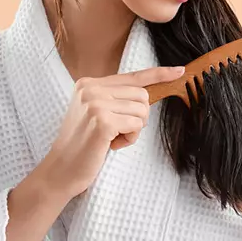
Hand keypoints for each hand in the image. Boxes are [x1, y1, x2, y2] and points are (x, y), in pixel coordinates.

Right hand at [37, 65, 184, 199]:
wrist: (62, 170)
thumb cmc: (84, 143)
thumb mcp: (98, 113)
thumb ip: (118, 98)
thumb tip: (149, 93)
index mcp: (89, 83)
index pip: (132, 76)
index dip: (159, 74)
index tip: (179, 71)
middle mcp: (91, 89)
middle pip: (142, 95)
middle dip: (138, 116)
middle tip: (118, 130)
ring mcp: (96, 103)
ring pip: (142, 110)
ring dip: (133, 130)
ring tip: (111, 138)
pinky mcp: (103, 121)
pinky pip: (136, 125)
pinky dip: (130, 138)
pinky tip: (111, 145)